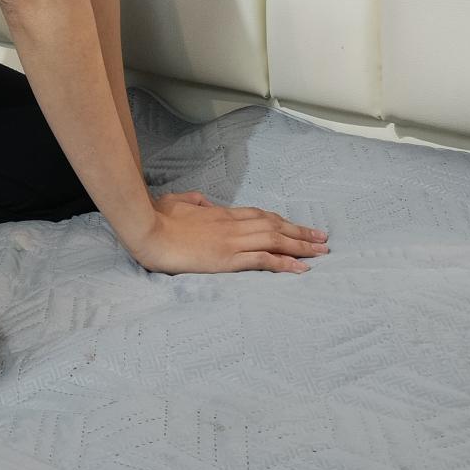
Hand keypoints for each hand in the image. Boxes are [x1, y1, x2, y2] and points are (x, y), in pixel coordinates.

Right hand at [133, 192, 329, 274]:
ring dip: (300, 246)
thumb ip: (194, 201)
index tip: (296, 226)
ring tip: (320, 251)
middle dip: (300, 232)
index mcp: (220, 214)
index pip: (258, 215)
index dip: (281, 221)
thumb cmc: (156, 216)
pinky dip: (284, 263)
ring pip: (274, 240)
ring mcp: (231, 242)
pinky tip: (299, 268)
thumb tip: (205, 202)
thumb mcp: (177, 201)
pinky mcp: (227, 259)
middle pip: (274, 226)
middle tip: (322, 238)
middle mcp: (231, 225)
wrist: (147, 229)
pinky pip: (262, 260)